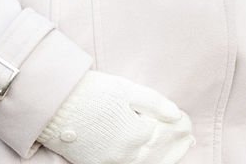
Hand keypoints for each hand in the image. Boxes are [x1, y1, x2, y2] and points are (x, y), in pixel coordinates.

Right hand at [39, 69, 194, 163]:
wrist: (56, 106)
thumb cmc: (91, 92)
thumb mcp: (124, 88)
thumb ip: (153, 102)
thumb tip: (177, 114)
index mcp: (135, 132)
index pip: (167, 132)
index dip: (180, 126)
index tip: (188, 122)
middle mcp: (126, 152)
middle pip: (159, 152)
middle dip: (177, 146)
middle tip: (190, 140)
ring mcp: (112, 162)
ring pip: (146, 163)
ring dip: (165, 158)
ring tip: (178, 152)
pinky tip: (149, 159)